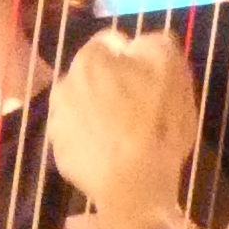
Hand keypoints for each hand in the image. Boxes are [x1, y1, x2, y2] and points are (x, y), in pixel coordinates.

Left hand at [47, 29, 201, 211]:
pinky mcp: (60, 153)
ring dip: (100, 111)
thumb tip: (139, 43)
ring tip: (127, 132)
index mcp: (89, 59)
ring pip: (83, 106)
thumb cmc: (156, 123)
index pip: (111, 42)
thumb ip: (155, 43)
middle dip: (114, 84)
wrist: (135, 186)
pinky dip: (93, 140)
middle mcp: (64, 85)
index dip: (135, 57)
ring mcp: (58, 121)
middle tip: (140, 105)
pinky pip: (80, 137)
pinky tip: (114, 153)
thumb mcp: (171, 69)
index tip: (151, 78)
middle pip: (94, 75)